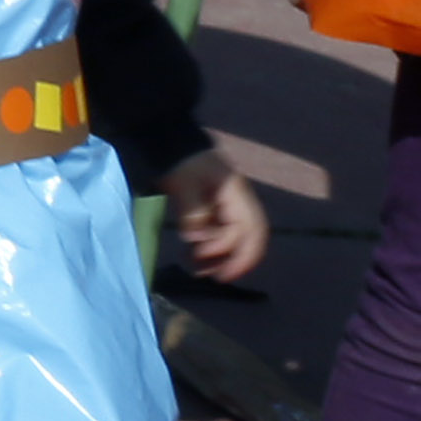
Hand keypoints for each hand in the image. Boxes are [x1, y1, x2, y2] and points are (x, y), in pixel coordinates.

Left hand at [162, 146, 273, 283]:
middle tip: (215, 277)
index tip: (219, 269)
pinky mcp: (216, 210)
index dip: (241, 254)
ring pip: (235, 238)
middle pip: (249, 237)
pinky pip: (221, 234)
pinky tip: (193, 257)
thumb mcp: (183, 182)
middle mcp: (239, 201)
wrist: (170, 142)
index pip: (251, 229)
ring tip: (198, 270)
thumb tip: (196, 238)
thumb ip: (192, 211)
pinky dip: (211, 249)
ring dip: (221, 257)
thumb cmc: (178, 160)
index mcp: (236, 193)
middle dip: (236, 260)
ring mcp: (229, 206)